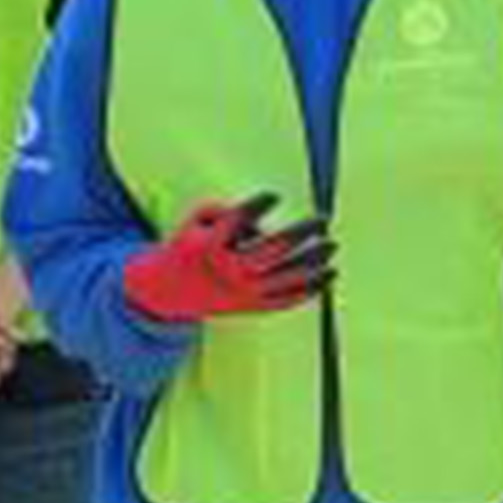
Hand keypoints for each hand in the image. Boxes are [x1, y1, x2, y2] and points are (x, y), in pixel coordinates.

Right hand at [122, 192, 336, 324]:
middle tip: (322, 219)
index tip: (273, 195)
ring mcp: (243, 292)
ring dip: (314, 261)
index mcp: (212, 246)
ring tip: (332, 246)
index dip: (258, 205)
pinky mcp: (252, 307)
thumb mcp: (197, 221)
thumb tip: (262, 224)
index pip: (239, 221)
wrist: (170, 293)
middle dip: (301, 233)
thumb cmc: (189, 248)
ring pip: (286, 277)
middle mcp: (230, 270)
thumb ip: (228, 212)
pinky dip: (311, 289)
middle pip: (273, 249)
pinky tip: (329, 276)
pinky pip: (288, 300)